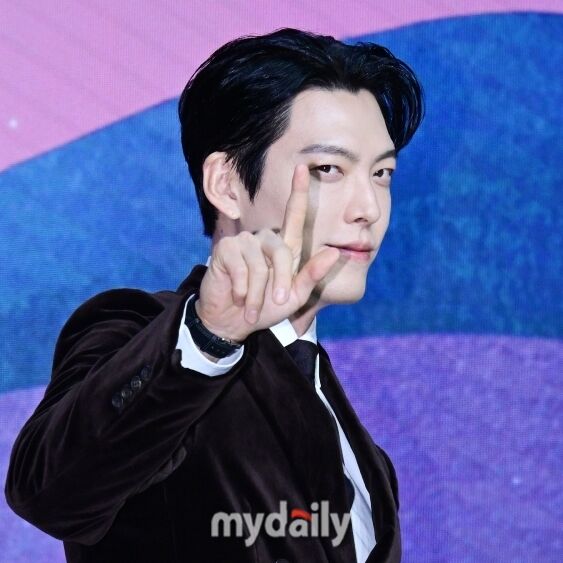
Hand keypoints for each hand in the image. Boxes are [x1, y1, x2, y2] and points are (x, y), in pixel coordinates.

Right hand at [195, 164, 340, 341]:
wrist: (233, 322)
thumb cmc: (266, 308)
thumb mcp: (294, 296)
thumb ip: (312, 276)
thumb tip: (334, 252)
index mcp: (284, 248)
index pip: (293, 216)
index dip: (298, 192)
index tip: (302, 168)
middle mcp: (265, 240)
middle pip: (281, 250)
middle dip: (282, 281)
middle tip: (278, 303)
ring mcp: (244, 242)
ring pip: (260, 264)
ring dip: (259, 292)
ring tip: (252, 307)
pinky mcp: (226, 250)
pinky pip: (242, 268)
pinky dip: (243, 289)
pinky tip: (238, 296)